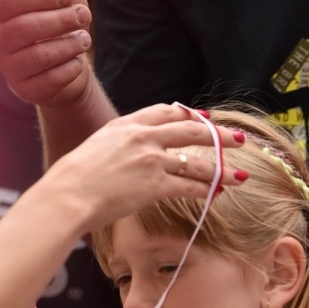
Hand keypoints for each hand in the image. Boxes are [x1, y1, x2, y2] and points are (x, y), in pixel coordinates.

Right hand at [0, 0, 92, 108]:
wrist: (60, 71)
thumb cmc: (56, 28)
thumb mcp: (60, 2)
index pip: (11, 0)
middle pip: (26, 28)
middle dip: (60, 20)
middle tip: (85, 16)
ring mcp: (9, 69)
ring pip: (39, 56)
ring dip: (68, 45)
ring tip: (86, 39)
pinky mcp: (26, 92)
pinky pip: (50, 80)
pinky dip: (70, 69)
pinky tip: (79, 62)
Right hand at [45, 104, 247, 228]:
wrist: (68, 194)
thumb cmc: (76, 179)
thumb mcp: (97, 147)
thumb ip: (118, 145)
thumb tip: (126, 154)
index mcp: (127, 124)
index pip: (166, 112)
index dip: (190, 115)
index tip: (205, 118)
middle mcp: (143, 136)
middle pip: (191, 130)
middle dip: (219, 135)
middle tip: (238, 139)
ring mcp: (151, 159)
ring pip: (197, 161)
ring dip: (222, 170)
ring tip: (240, 176)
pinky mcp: (155, 185)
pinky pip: (189, 186)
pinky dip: (206, 191)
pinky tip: (217, 195)